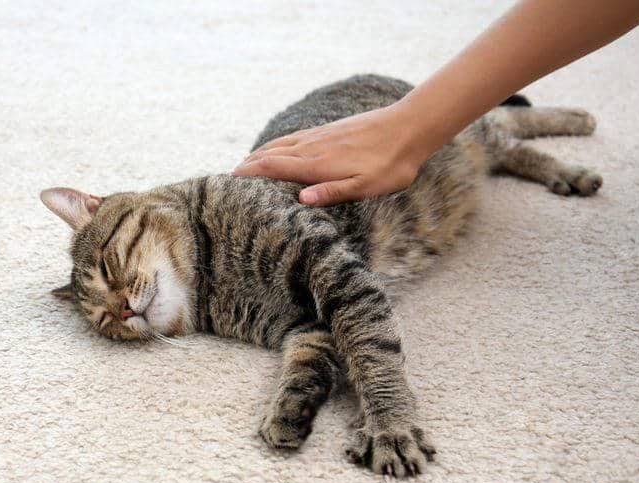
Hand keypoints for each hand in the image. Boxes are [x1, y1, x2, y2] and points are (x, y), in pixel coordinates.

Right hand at [232, 103, 427, 205]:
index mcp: (318, 164)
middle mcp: (313, 147)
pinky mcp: (329, 130)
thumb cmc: (391, 163)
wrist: (409, 126)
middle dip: (249, 164)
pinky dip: (277, 144)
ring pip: (281, 143)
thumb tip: (301, 200)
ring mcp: (320, 136)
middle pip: (271, 154)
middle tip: (229, 177)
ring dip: (261, 153)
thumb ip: (333, 192)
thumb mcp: (367, 186)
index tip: (230, 180)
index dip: (251, 173)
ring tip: (246, 163)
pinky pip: (294, 137)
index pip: (275, 167)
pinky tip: (278, 148)